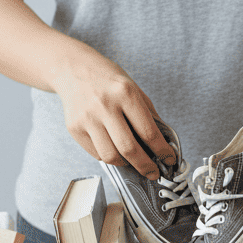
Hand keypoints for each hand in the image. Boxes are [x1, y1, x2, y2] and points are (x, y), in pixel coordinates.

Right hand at [53, 50, 174, 177]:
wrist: (73, 69)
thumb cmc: (107, 80)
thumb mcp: (133, 88)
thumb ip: (148, 114)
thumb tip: (163, 143)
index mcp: (125, 93)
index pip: (148, 131)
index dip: (162, 150)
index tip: (169, 160)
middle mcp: (105, 106)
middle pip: (129, 149)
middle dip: (145, 166)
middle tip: (153, 173)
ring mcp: (87, 118)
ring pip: (110, 156)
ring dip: (126, 164)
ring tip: (132, 161)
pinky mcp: (74, 128)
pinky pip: (96, 153)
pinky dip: (109, 157)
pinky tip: (114, 149)